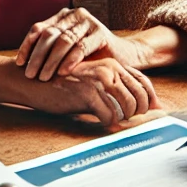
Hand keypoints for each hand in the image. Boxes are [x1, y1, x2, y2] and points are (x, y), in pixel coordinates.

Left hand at [16, 7, 144, 79]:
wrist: (121, 58)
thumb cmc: (89, 59)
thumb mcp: (65, 53)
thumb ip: (48, 52)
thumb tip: (20, 65)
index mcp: (62, 17)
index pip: (38, 29)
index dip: (27, 46)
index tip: (19, 63)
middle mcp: (74, 15)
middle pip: (49, 35)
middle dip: (37, 56)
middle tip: (30, 75)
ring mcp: (88, 22)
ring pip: (63, 41)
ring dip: (51, 61)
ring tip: (43, 77)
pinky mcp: (100, 32)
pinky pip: (81, 47)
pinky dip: (70, 60)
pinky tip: (63, 72)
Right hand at [24, 57, 159, 124]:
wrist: (33, 81)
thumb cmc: (62, 85)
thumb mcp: (91, 83)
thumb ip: (113, 90)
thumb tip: (137, 109)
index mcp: (112, 64)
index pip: (143, 81)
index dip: (152, 99)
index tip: (153, 112)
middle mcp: (109, 68)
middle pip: (141, 96)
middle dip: (140, 114)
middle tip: (130, 123)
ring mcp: (98, 79)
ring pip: (128, 107)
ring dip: (124, 119)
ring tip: (113, 122)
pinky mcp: (87, 92)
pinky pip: (109, 115)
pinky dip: (107, 123)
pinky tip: (100, 123)